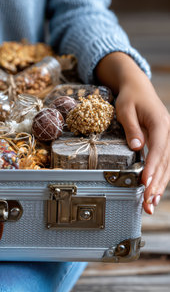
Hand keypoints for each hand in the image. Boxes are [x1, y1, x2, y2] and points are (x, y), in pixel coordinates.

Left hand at [115, 79, 169, 214]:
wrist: (137, 88)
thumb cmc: (130, 98)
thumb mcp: (125, 109)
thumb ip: (131, 128)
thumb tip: (136, 147)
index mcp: (160, 123)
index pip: (159, 148)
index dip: (153, 166)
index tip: (146, 181)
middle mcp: (168, 133)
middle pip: (165, 162)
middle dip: (157, 183)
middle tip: (148, 202)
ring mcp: (167, 139)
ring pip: (167, 166)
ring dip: (159, 185)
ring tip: (149, 203)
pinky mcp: (163, 143)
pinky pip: (164, 163)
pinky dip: (159, 178)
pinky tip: (153, 192)